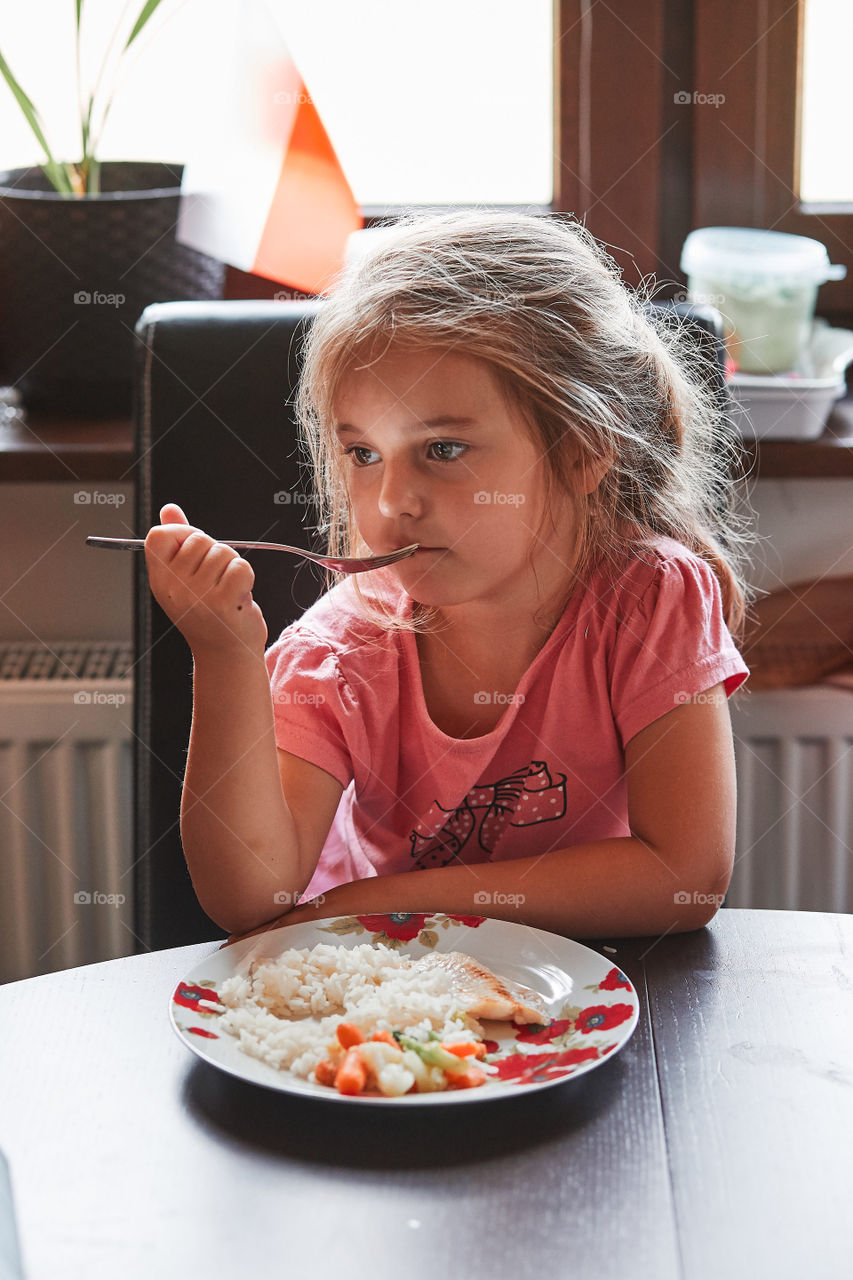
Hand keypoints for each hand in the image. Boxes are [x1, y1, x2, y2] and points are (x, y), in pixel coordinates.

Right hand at [144, 503, 267, 656]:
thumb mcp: (185, 578)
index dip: (182, 534)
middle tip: (216, 581)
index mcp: (159, 579)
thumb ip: (177, 541)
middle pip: (199, 539)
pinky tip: (240, 595)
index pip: (158, 535)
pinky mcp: (222, 602)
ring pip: (223, 552)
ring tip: (227, 590)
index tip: (195, 553)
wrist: (225, 654)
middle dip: (215, 553)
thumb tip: (169, 509)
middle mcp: (173, 587)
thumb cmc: (208, 613)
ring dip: (233, 567)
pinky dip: (247, 577)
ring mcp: (196, 595)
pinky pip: (241, 566)